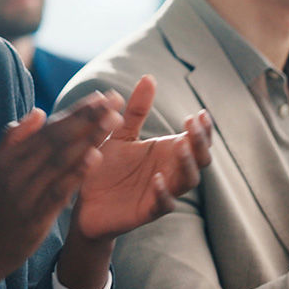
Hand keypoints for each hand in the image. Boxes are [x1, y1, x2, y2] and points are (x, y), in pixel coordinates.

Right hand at [0, 98, 121, 288]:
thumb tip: (38, 112)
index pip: (48, 129)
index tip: (99, 97)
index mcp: (9, 158)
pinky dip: (76, 172)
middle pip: (57, 138)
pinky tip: (95, 157)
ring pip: (60, 159)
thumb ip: (14, 140)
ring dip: (89, 138)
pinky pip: (58, 189)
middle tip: (113, 100)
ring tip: (113, 120)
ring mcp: (25, 193)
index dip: (75, 112)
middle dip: (87, 118)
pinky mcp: (34, 215)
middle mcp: (16, 171)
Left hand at [72, 76, 212, 239]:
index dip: (204, 128)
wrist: (84, 202)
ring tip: (179, 146)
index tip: (200, 112)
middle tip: (191, 124)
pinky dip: (164, 193)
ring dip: (187, 164)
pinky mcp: (147, 210)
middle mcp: (170, 172)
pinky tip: (157, 179)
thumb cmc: (106, 168)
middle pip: (200, 159)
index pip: (197, 140)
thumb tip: (149, 77)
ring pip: (188, 181)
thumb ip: (136, 111)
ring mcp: (162, 192)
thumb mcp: (120, 134)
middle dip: (200, 141)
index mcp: (167, 153)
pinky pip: (164, 204)